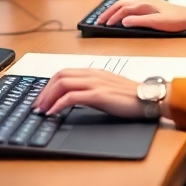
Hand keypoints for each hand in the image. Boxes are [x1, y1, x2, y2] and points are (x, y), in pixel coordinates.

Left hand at [34, 69, 152, 118]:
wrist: (148, 98)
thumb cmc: (131, 97)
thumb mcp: (108, 90)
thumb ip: (92, 90)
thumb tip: (75, 98)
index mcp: (94, 72)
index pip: (65, 72)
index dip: (49, 84)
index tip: (42, 98)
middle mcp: (92, 74)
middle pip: (60, 76)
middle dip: (44, 90)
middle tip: (37, 105)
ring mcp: (95, 83)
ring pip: (63, 83)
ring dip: (48, 97)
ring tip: (42, 110)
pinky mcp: (99, 95)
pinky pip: (72, 97)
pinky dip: (58, 104)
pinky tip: (53, 113)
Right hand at [97, 0, 185, 32]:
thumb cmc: (175, 20)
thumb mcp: (157, 22)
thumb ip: (139, 21)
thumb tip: (123, 20)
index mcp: (144, 2)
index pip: (123, 8)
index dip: (112, 16)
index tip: (103, 24)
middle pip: (121, 3)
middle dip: (109, 12)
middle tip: (99, 21)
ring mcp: (147, 1)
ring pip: (126, 4)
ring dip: (115, 11)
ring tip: (106, 18)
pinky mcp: (149, 5)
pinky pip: (131, 6)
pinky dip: (122, 11)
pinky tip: (120, 16)